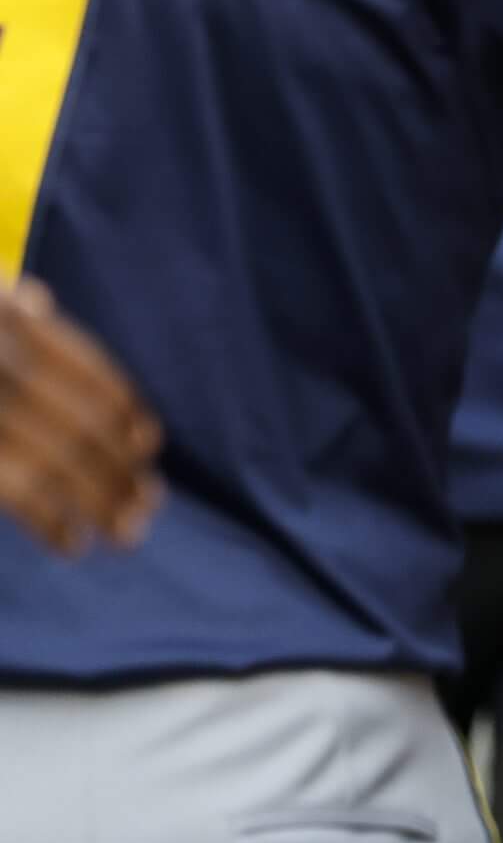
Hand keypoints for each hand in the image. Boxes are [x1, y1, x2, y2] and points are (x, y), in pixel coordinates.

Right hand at [0, 279, 162, 554]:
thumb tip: (39, 301)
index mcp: (2, 315)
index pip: (85, 367)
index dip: (123, 407)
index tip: (146, 444)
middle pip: (80, 420)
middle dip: (120, 469)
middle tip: (148, 507)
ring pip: (56, 458)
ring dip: (101, 500)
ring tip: (126, 533)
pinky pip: (14, 487)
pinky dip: (50, 519)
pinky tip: (70, 542)